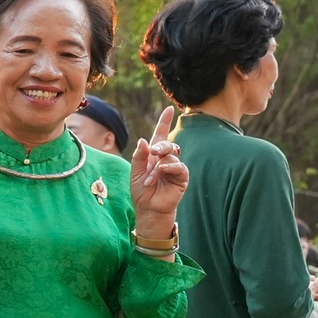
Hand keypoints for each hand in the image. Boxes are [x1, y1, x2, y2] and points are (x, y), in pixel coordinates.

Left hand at [129, 105, 187, 242]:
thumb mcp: (135, 171)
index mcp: (154, 155)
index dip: (165, 122)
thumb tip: (144, 140)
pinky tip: (158, 177)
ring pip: (171, 155)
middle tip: (153, 151)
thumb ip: (139, 156)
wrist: (148, 208)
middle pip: (167, 143)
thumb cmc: (141, 191)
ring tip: (149, 178)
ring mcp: (175, 167)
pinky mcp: (182, 176)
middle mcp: (166, 158)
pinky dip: (166, 170)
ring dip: (158, 165)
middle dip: (160, 145)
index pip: (161, 135)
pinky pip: (178, 166)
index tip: (169, 109)